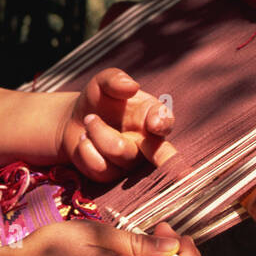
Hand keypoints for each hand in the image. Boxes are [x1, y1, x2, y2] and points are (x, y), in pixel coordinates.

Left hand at [55, 67, 176, 182]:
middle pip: (163, 156)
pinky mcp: (111, 175)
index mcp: (151, 116)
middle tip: (182, 175)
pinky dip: (85, 148)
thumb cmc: (97, 100)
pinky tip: (84, 140)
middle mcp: (146, 142)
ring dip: (96, 132)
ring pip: (118, 151)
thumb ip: (115, 79)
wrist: (74, 121)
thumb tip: (131, 86)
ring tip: (89, 121)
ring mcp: (130, 162)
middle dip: (171, 163)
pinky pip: (99, 165)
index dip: (162, 123)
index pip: (165, 122)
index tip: (154, 123)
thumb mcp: (102, 83)